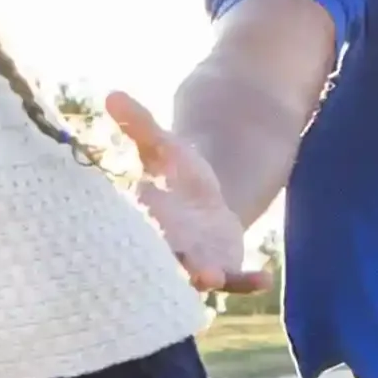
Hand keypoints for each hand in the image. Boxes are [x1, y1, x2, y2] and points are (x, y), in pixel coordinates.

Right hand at [104, 90, 268, 293]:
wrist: (200, 200)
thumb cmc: (175, 173)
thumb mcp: (161, 145)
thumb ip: (139, 124)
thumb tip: (112, 94)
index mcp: (148, 216)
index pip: (139, 224)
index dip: (142, 228)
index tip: (145, 228)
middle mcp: (168, 243)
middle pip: (167, 257)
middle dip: (171, 261)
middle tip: (177, 266)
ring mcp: (197, 259)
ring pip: (198, 274)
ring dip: (206, 278)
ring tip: (214, 279)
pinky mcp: (224, 267)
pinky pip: (235, 281)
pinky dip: (247, 283)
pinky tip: (265, 279)